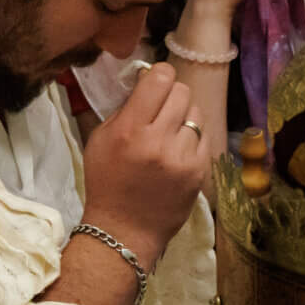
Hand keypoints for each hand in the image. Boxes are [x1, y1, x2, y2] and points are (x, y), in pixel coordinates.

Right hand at [78, 62, 208, 267]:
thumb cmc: (107, 182)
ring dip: (184, 115)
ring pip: (196, 112)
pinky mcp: (199, 171)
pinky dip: (192, 137)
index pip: (159, 79)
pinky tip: (178, 149)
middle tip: (161, 108)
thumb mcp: (101, 140)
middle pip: (181, 91)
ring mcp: (182, 157)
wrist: (124, 230)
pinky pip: (204, 136)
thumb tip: (147, 81)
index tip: (154, 82)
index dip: (159, 74)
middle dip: (171, 94)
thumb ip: (124, 108)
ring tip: (170, 131)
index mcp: (130, 130)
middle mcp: (158, 141)